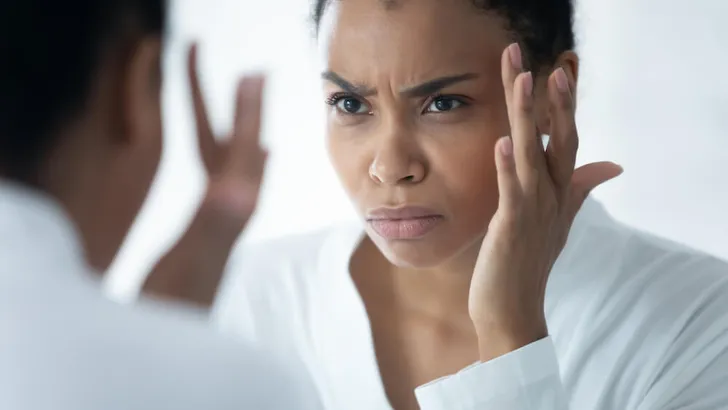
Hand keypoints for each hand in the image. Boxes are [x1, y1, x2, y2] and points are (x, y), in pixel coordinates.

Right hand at [141, 45, 266, 305]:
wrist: (180, 350)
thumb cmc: (176, 308)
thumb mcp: (192, 260)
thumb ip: (215, 223)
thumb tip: (237, 185)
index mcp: (226, 214)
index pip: (241, 152)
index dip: (247, 113)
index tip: (256, 75)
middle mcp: (230, 217)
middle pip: (239, 152)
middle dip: (243, 112)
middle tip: (252, 74)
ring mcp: (220, 228)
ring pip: (232, 168)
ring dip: (237, 133)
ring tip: (246, 110)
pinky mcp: (207, 241)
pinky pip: (222, 191)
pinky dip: (229, 166)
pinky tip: (238, 168)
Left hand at [468, 43, 622, 360]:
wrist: (512, 309)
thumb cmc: (527, 262)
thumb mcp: (556, 221)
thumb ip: (580, 189)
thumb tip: (612, 166)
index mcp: (559, 194)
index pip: (567, 140)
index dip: (565, 107)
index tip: (559, 70)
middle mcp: (552, 198)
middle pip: (558, 141)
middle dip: (554, 102)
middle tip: (550, 64)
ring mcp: (534, 213)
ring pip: (533, 156)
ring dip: (528, 118)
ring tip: (522, 81)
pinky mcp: (513, 228)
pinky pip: (512, 192)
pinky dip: (509, 167)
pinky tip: (503, 142)